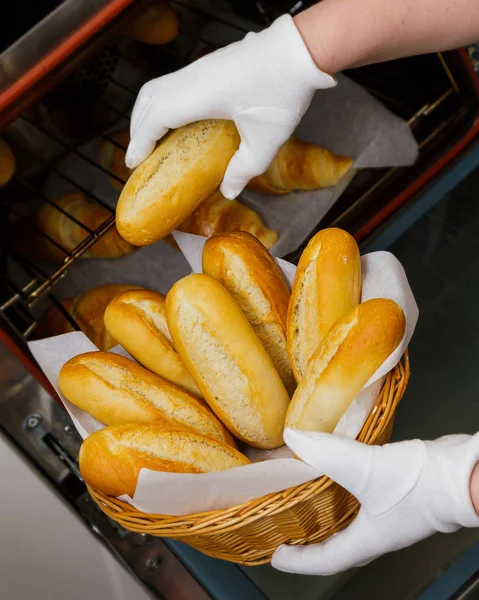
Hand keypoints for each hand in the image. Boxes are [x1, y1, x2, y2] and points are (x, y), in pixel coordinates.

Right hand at [126, 15, 335, 198]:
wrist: (299, 51)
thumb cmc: (282, 93)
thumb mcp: (266, 142)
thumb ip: (244, 169)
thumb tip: (229, 192)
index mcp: (198, 95)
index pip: (155, 117)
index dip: (140, 141)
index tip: (134, 163)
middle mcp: (191, 78)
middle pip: (148, 100)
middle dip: (138, 129)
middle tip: (139, 156)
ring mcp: (198, 68)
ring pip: (157, 88)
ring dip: (147, 114)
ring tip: (152, 139)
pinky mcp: (208, 66)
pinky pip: (172, 83)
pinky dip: (163, 104)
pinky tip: (176, 121)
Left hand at [272, 428, 478, 575]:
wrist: (464, 473)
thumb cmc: (421, 485)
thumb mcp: (365, 468)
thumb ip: (327, 453)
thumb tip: (293, 439)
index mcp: (367, 539)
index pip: (325, 560)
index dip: (298, 561)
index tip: (276, 554)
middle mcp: (377, 530)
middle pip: (337, 543)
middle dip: (311, 539)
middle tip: (287, 527)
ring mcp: (389, 512)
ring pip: (349, 518)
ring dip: (327, 511)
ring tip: (304, 494)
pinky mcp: (397, 491)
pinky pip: (362, 494)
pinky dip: (344, 486)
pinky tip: (337, 465)